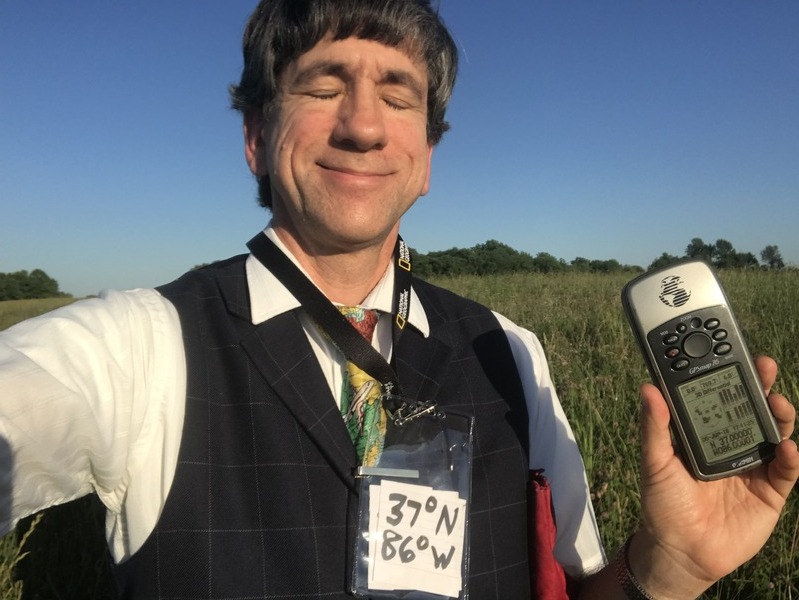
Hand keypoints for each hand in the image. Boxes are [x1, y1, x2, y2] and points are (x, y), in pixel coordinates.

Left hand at [632, 356, 798, 598]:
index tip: (729, 352)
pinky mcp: (770, 490)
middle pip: (751, 407)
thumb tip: (647, 387)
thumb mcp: (654, 463)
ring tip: (776, 403)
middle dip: (758, 384)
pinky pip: (786, 469)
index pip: (717, 396)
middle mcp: (730, 443)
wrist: (682, 552)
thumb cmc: (663, 504)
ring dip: (779, 414)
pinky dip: (790, 456)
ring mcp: (753, 465)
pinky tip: (786, 446)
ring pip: (774, 432)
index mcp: (702, 433)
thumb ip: (655, 428)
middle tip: (762, 365)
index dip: (725, 374)